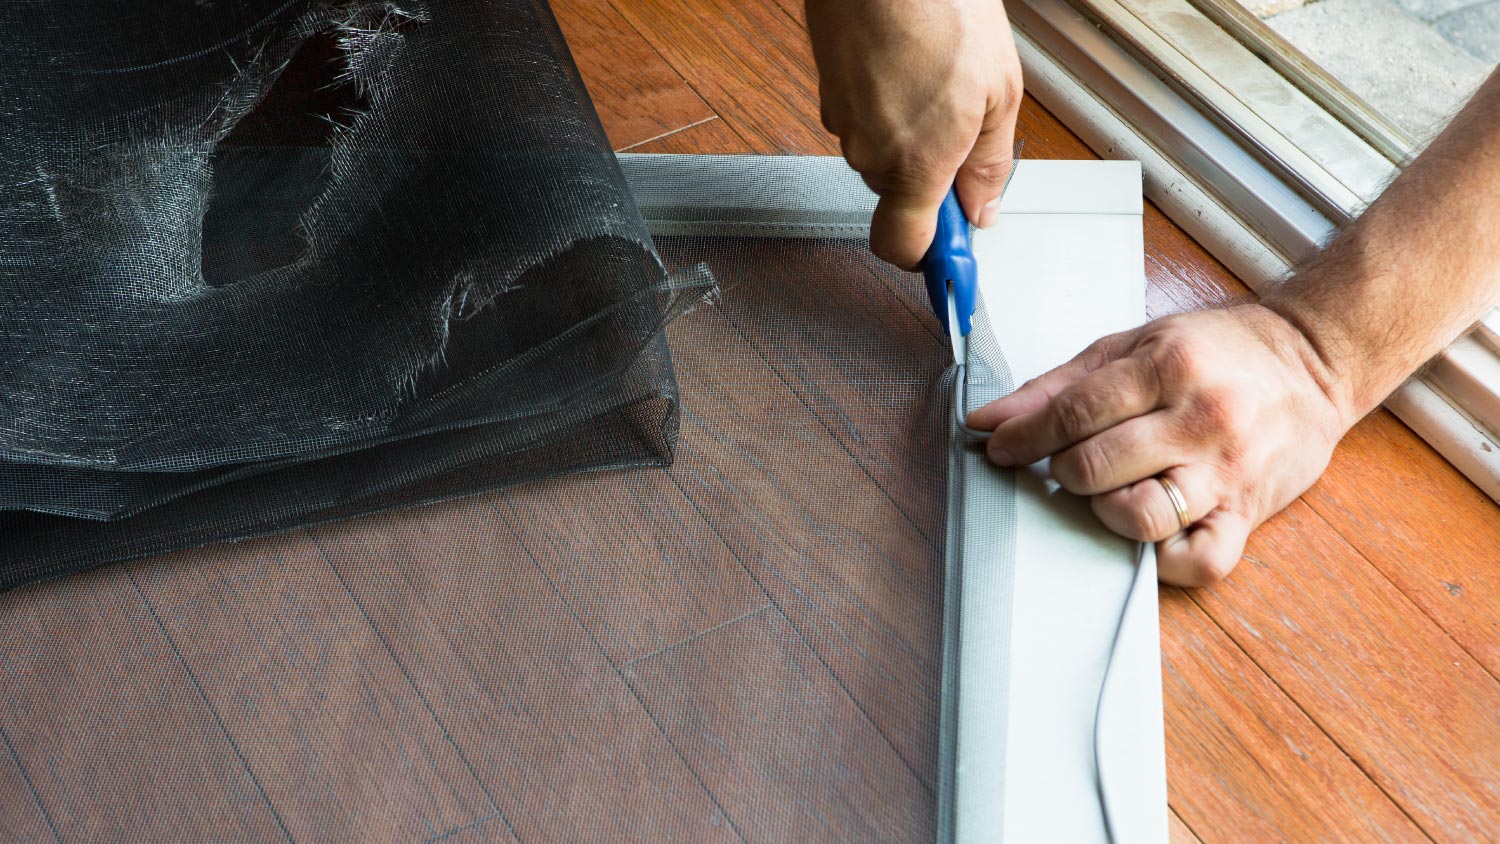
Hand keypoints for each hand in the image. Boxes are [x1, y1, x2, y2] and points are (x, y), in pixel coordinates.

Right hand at [806, 0, 1022, 268]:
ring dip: (910, 130)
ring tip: (937, 77)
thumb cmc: (941, 9)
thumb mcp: (999, 92)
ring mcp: (842, 121)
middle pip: (899, 193)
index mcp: (916, 164)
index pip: (903, 246)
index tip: (953, 254)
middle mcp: (870, 153)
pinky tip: (910, 62)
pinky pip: (864, 116)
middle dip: (931, 173)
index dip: (928, 257)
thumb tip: (982, 207)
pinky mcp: (829, 90)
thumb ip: (988, 162)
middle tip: (965, 126)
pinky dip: (887, 100)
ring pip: (882, 150)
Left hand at [965, 304, 1353, 585]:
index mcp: (1169, 368)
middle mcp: (1201, 420)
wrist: (1315, 360)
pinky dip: (1163, 558)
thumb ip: (1058, 385)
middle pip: (1095, 468)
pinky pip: (1199, 561)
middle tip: (1069, 462)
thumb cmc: (1218, 351)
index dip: (1024, 438)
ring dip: (1106, 510)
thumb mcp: (1134, 344)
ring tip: (1112, 488)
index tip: (1001, 448)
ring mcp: (1227, 472)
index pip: (1072, 414)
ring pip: (1139, 516)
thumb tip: (990, 420)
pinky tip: (1151, 530)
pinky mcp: (1249, 514)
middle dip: (1064, 471)